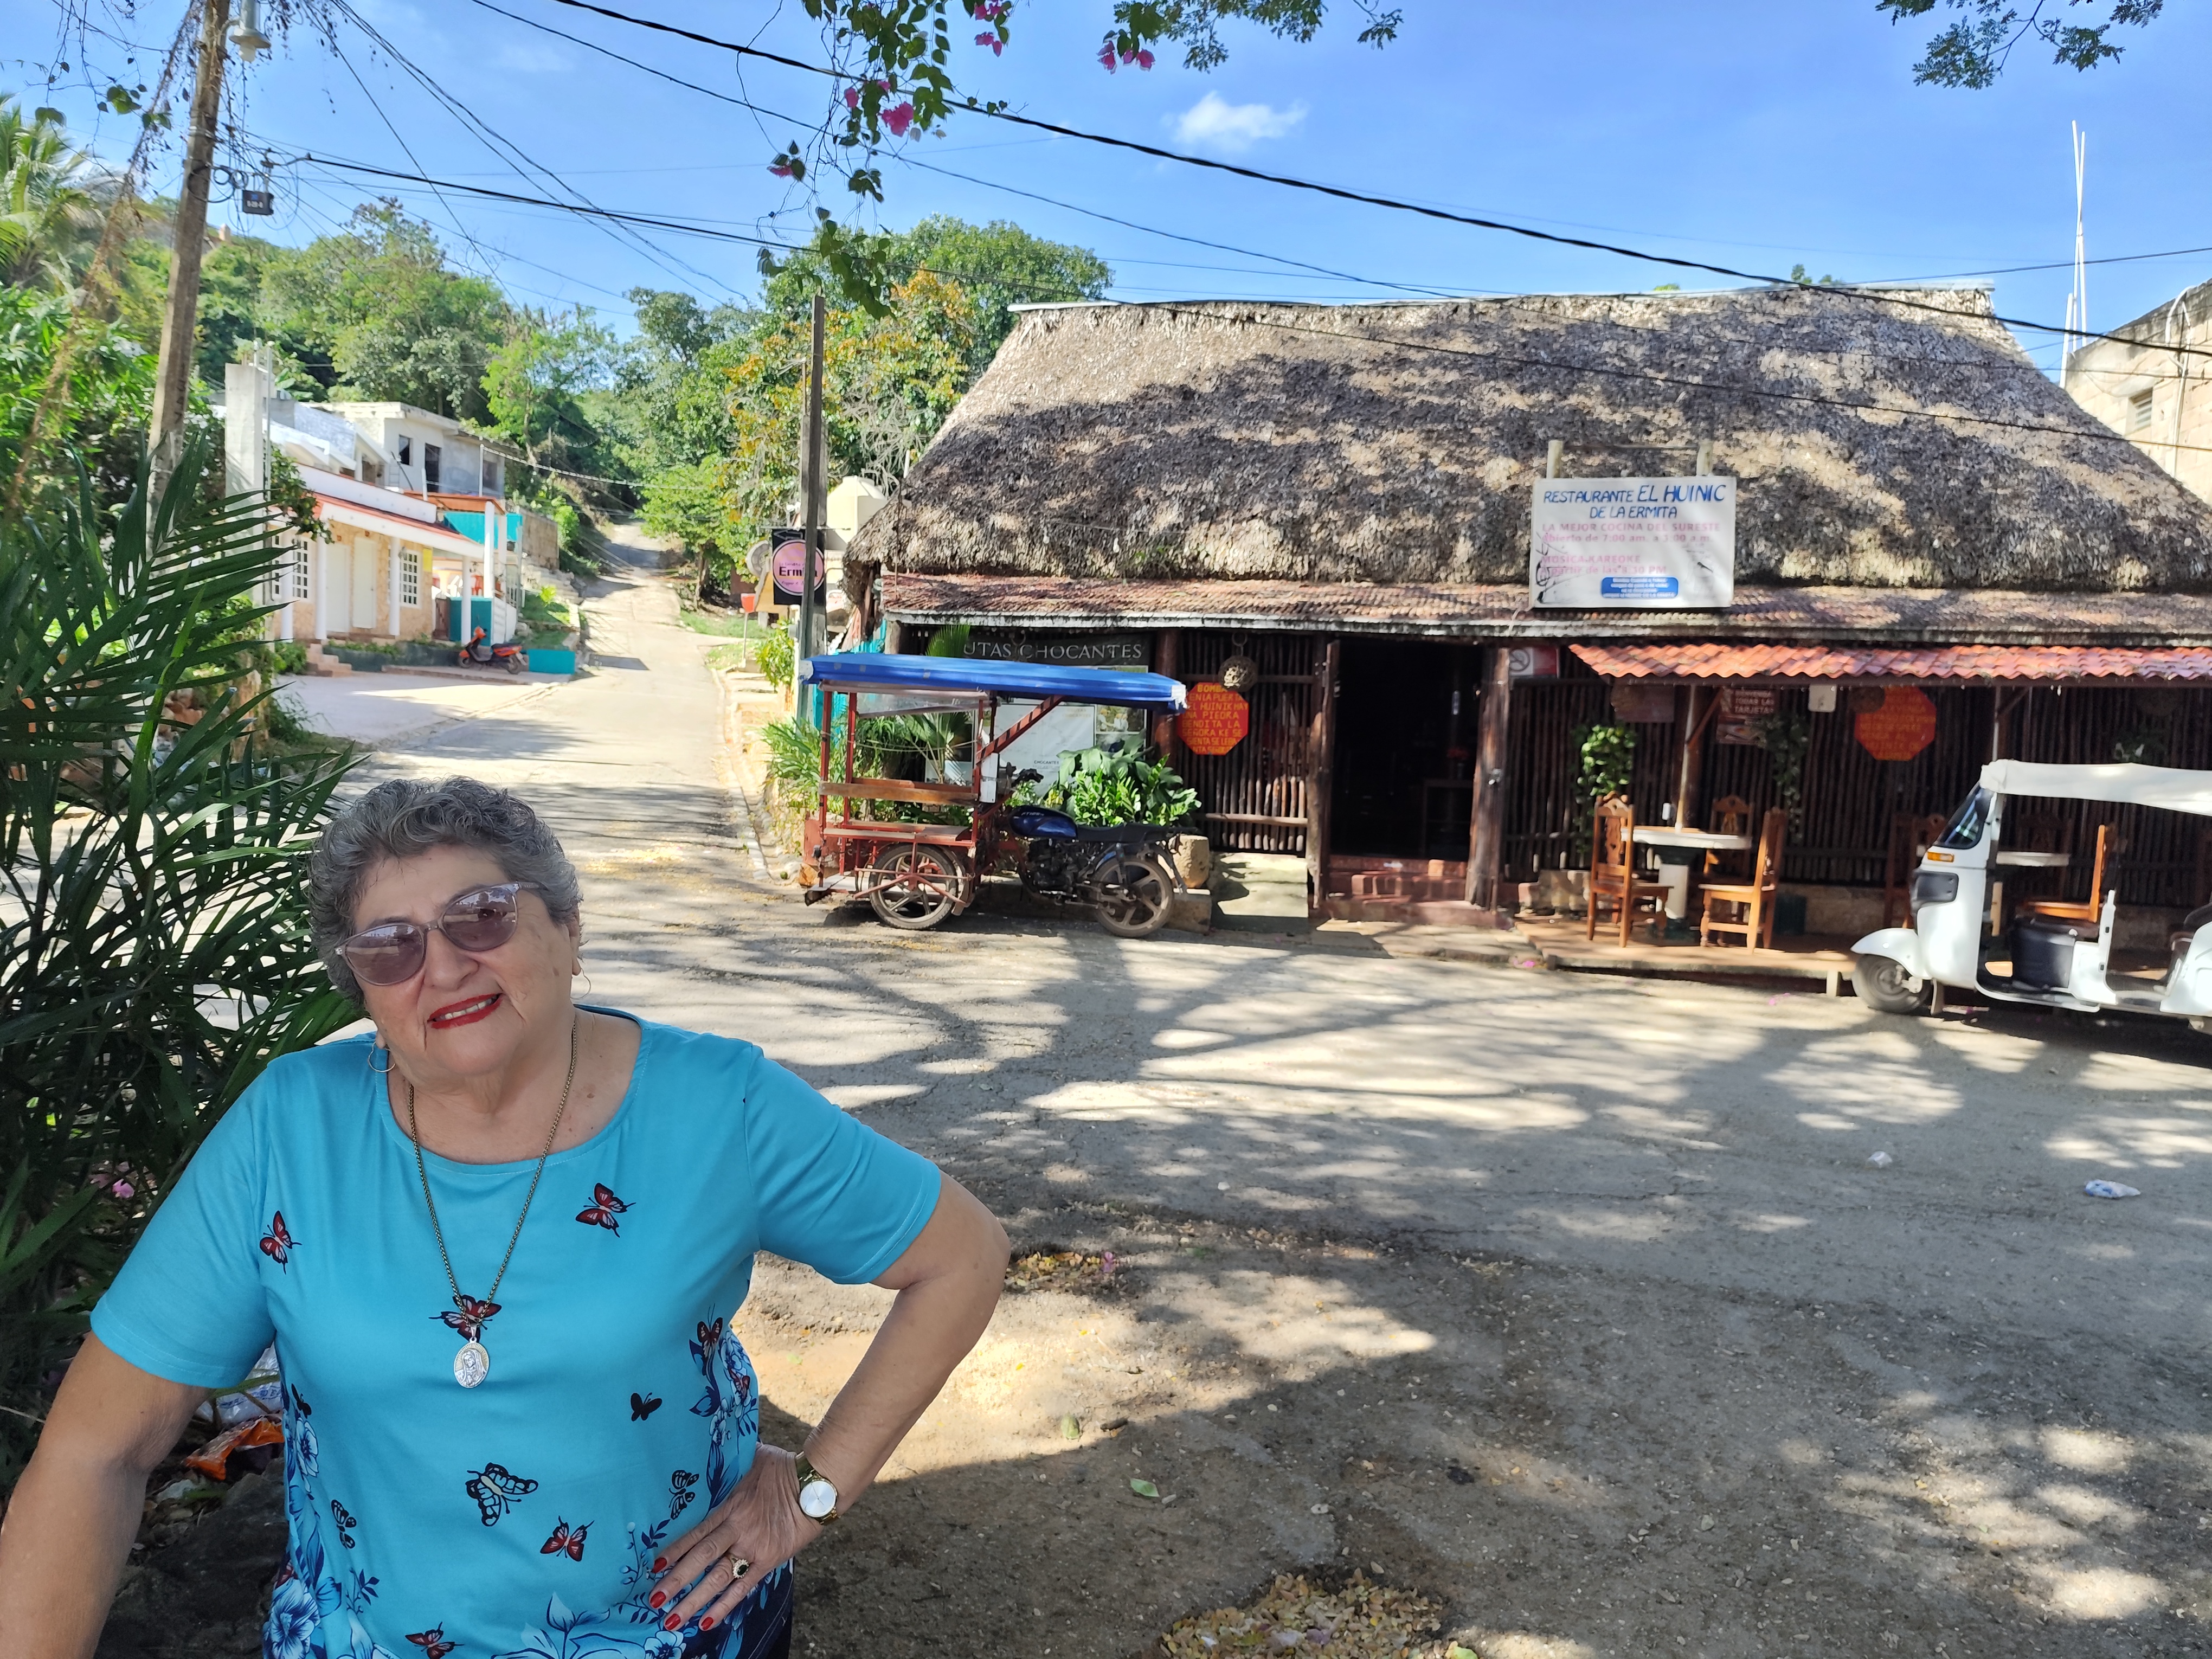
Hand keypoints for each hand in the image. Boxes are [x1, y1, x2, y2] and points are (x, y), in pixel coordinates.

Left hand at [648, 1446, 820, 1633]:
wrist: (818, 1485)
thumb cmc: (785, 1468)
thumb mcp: (754, 1456)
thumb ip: (733, 1457)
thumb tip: (712, 1438)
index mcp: (732, 1506)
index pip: (698, 1531)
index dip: (676, 1548)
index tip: (654, 1564)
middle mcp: (739, 1530)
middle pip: (703, 1558)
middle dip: (676, 1580)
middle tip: (653, 1599)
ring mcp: (753, 1548)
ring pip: (718, 1579)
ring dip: (693, 1601)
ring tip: (672, 1621)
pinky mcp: (769, 1560)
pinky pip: (743, 1587)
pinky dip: (725, 1605)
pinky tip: (707, 1621)